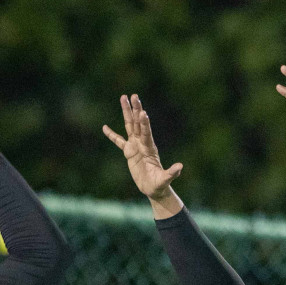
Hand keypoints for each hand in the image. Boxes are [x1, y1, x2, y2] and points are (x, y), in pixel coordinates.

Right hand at [102, 94, 182, 215]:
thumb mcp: (165, 180)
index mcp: (150, 148)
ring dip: (127, 112)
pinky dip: (112, 135)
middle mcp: (143, 144)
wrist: (154, 189)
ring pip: (130, 126)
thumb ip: (172, 173)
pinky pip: (118, 141)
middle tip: (133, 95)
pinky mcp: (129, 152)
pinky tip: (105, 127)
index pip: (146, 133)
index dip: (144, 123)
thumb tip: (180, 167)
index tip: (143, 112)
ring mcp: (135, 146)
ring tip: (123, 97)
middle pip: (138, 123)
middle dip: (136, 109)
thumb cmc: (160, 185)